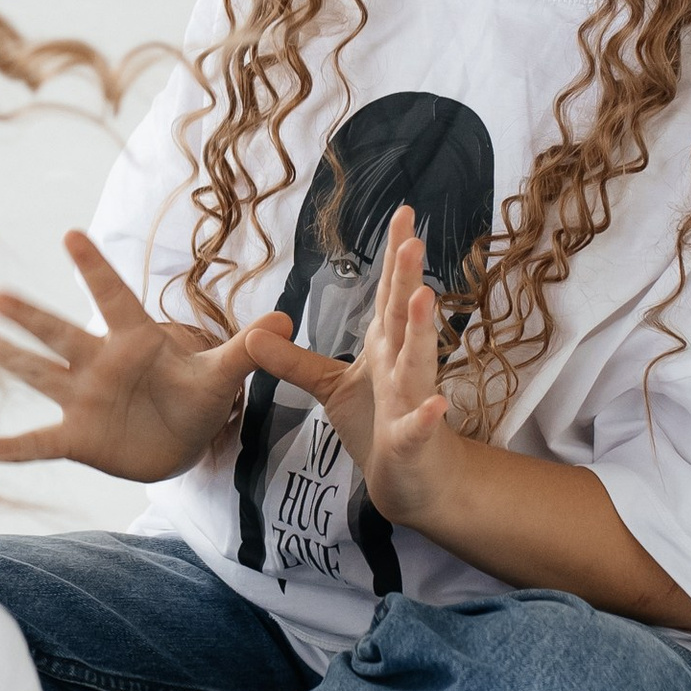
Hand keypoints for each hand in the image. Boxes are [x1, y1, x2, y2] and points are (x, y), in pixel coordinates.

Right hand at [0, 232, 286, 484]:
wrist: (179, 441)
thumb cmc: (195, 397)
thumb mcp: (221, 375)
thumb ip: (246, 348)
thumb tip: (287, 318)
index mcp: (135, 340)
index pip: (113, 298)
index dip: (94, 269)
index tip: (71, 235)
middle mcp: (100, 363)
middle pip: (62, 334)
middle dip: (31, 317)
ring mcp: (84, 398)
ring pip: (43, 376)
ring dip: (14, 362)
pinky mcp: (77, 437)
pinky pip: (42, 442)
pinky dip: (16, 447)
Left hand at [241, 207, 450, 523]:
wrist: (411, 477)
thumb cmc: (378, 423)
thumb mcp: (329, 386)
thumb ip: (293, 360)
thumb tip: (253, 333)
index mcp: (386, 347)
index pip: (388, 294)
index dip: (395, 256)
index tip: (404, 213)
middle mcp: (403, 366)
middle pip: (403, 316)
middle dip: (407, 278)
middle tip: (413, 239)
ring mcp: (412, 401)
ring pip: (416, 363)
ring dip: (420, 331)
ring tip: (423, 297)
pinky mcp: (412, 439)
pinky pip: (418, 428)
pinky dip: (425, 417)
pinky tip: (437, 406)